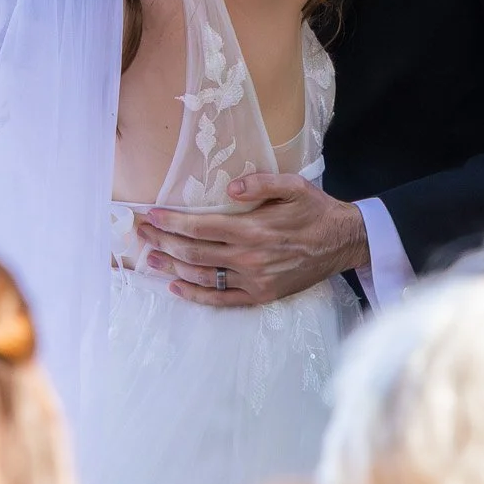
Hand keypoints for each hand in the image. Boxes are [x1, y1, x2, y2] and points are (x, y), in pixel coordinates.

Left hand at [134, 173, 367, 307]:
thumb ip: (260, 183)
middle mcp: (249, 257)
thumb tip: (228, 190)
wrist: (343, 242)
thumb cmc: (315, 210)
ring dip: (171, 268)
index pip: (200, 227)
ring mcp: (254, 280)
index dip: (171, 222)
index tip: (151, 215)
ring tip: (149, 260)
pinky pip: (220, 299)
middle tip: (141, 234)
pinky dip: (195, 295)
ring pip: (202, 276)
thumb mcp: (293, 186)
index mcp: (253, 229)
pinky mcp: (260, 296)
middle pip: (194, 252)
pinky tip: (176, 287)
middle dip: (163, 243)